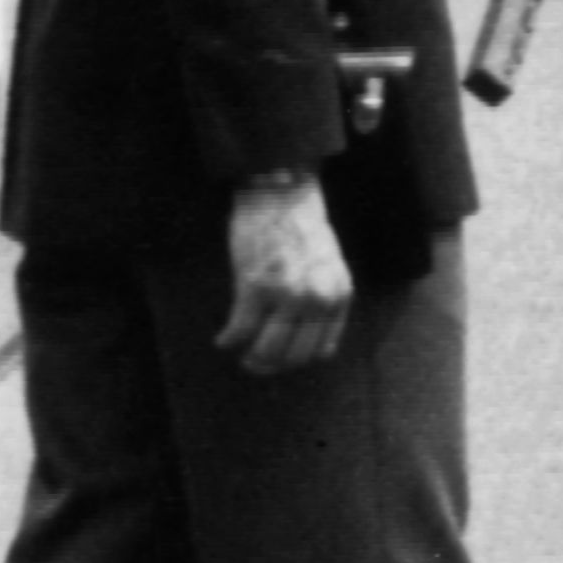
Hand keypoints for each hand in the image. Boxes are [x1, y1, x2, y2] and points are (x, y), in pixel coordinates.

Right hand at [219, 176, 352, 377]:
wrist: (282, 197)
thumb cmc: (302, 231)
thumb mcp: (330, 269)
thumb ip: (325, 300)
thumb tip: (306, 338)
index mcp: (338, 296)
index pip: (320, 350)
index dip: (297, 360)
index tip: (281, 359)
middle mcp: (318, 299)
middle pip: (293, 355)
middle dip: (271, 365)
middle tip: (255, 364)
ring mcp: (288, 294)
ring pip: (268, 349)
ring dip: (251, 358)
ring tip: (241, 353)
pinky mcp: (256, 286)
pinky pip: (241, 329)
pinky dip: (229, 339)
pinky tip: (224, 340)